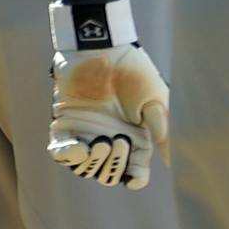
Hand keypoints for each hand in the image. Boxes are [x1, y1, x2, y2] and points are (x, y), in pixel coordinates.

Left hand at [48, 1, 169, 189]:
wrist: (102, 50)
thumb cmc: (134, 72)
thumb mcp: (154, 100)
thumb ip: (159, 130)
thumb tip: (167, 162)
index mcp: (136, 136)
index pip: (135, 170)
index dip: (135, 179)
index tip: (135, 179)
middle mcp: (111, 140)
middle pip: (109, 174)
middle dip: (114, 165)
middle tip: (119, 141)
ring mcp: (87, 135)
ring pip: (85, 169)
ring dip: (93, 162)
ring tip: (101, 141)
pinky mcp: (66, 127)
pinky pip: (61, 154)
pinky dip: (67, 156)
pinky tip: (77, 147)